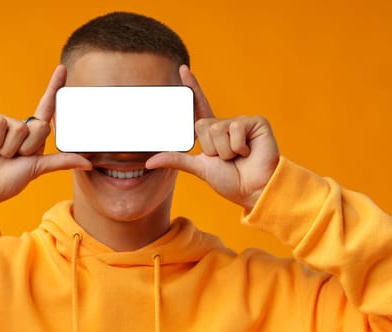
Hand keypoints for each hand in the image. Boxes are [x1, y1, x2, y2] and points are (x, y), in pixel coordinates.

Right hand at [0, 65, 91, 207]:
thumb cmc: (7, 180)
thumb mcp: (38, 168)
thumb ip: (62, 161)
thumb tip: (89, 163)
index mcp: (32, 136)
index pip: (47, 108)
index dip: (55, 88)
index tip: (62, 69)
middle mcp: (18, 126)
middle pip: (40, 126)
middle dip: (29, 147)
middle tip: (14, 157)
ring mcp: (1, 122)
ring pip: (21, 128)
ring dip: (11, 148)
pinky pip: (1, 125)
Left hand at [146, 65, 279, 211]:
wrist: (254, 189)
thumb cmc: (231, 180)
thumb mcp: (199, 168)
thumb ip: (176, 160)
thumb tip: (149, 162)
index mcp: (212, 132)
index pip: (198, 105)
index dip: (191, 86)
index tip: (182, 68)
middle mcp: (225, 124)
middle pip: (202, 126)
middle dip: (212, 148)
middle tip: (227, 159)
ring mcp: (241, 121)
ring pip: (217, 130)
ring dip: (225, 151)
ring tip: (238, 157)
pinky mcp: (255, 122)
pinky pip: (235, 129)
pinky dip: (238, 147)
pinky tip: (249, 152)